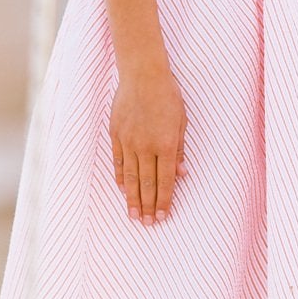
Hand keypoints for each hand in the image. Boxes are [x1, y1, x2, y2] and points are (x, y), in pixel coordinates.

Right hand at [110, 68, 186, 224]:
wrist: (143, 75)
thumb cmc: (168, 96)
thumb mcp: (181, 122)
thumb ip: (180, 150)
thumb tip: (181, 175)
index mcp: (166, 144)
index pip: (165, 180)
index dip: (164, 200)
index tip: (163, 216)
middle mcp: (146, 146)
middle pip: (146, 183)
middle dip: (148, 205)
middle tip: (147, 223)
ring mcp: (128, 141)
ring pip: (130, 177)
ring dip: (132, 198)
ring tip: (133, 215)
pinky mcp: (116, 135)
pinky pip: (117, 162)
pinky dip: (120, 178)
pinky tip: (122, 190)